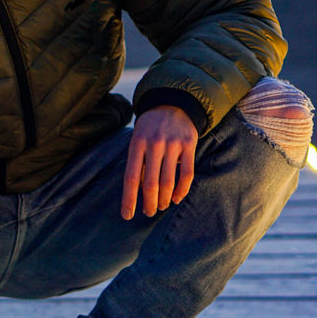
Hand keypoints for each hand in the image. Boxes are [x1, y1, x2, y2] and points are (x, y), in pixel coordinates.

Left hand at [120, 105, 197, 219]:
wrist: (173, 102)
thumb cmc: (151, 126)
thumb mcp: (138, 138)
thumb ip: (138, 161)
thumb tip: (139, 191)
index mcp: (137, 142)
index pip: (131, 177)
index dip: (129, 199)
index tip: (127, 215)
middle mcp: (154, 143)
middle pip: (151, 183)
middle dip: (149, 203)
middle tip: (148, 212)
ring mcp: (173, 144)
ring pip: (168, 181)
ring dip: (164, 199)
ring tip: (161, 206)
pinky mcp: (189, 145)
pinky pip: (187, 174)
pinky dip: (181, 190)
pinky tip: (176, 198)